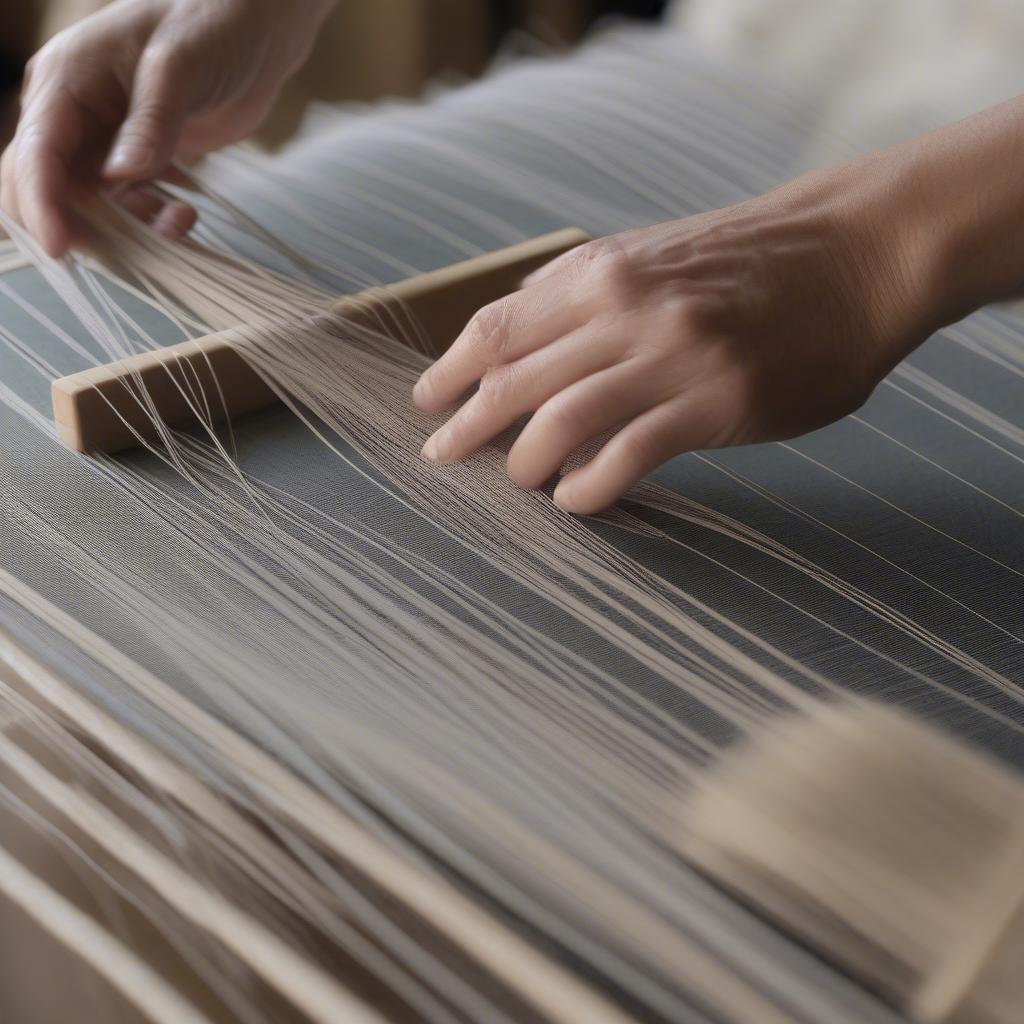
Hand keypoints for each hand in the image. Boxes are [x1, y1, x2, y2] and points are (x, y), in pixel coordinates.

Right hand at [1, 0, 334, 255]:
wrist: (256, 31)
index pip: (35, 153)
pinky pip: (130, 209)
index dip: (42, 204)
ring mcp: (105, 142)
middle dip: (82, 227)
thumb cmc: (212, 23)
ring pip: (92, 209)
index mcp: (65, 80)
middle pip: (49, 189)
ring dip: (128, 230)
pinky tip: (187, 216)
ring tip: (180, 221)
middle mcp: (74, 116)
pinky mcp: (140, 162)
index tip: (62, 248)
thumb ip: (152, 121)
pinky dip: (152, 224)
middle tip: (132, 249)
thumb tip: (120, 175)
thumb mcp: (180, 64)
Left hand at [414, 169, 932, 514]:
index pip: (497, 325)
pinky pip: (627, 455)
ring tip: (522, 481)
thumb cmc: (751, 261)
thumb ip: (582, 286)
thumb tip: (514, 319)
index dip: (450, 370)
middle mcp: (625, 309)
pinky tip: (579, 501)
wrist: (856, 257)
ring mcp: (671, 356)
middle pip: (513, 379)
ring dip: (526, 461)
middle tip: (442, 457)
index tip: (426, 403)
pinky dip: (590, 486)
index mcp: (602, 270)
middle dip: (466, 426)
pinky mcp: (716, 403)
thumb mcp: (654, 250)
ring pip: (561, 419)